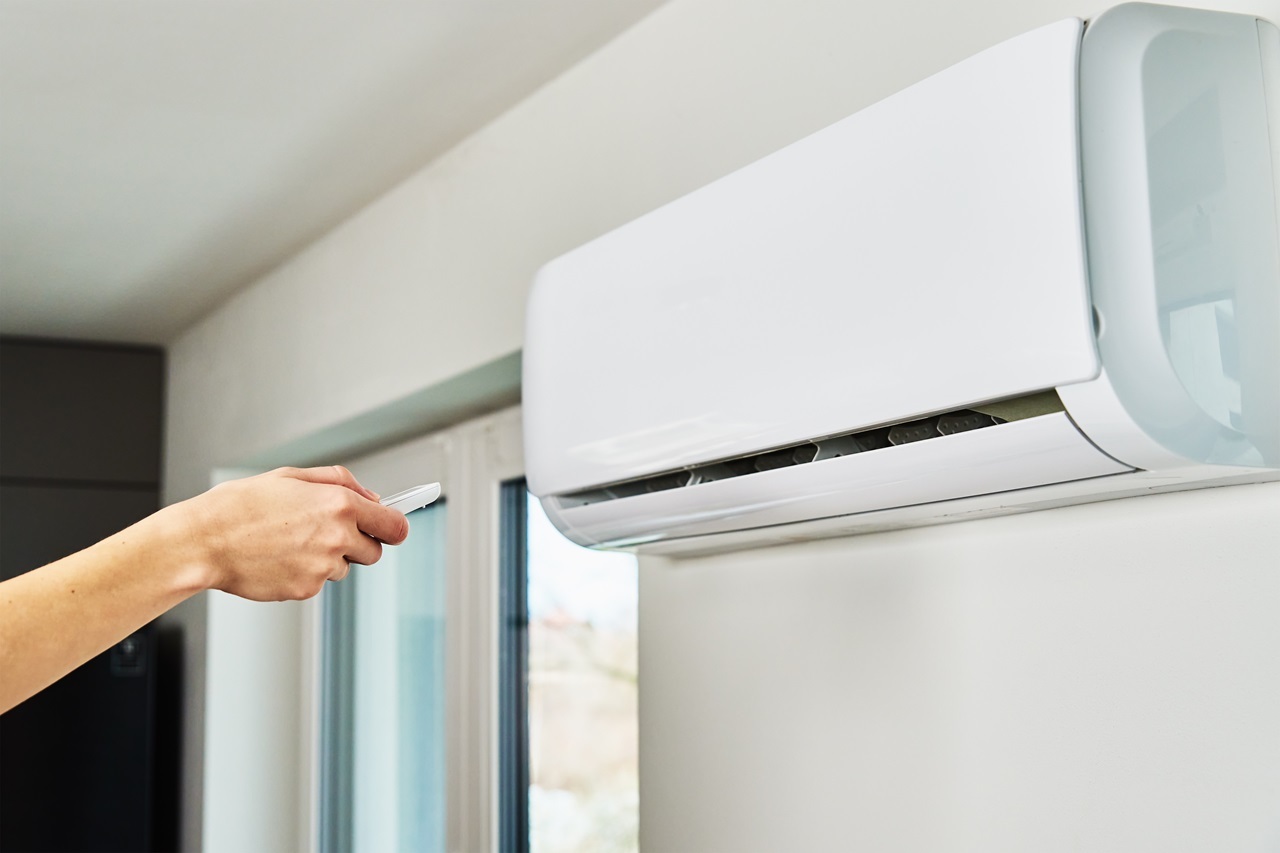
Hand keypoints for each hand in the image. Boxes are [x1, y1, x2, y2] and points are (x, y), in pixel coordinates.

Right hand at [165, 466, 410, 601]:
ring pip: (343, 568)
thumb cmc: (242, 505)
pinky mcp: (305, 589)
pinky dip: (305, 573)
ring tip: (290, 542)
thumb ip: (342, 482)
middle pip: (374, 552)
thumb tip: (372, 496)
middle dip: (359, 544)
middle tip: (328, 533)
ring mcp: (322, 567)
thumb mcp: (294, 476)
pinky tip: (279, 558)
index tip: (393, 528)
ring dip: (328, 558)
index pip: (394, 525)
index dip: (394, 527)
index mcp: (340, 504)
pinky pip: (318, 583)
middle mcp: (337, 537)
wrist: (204, 540)